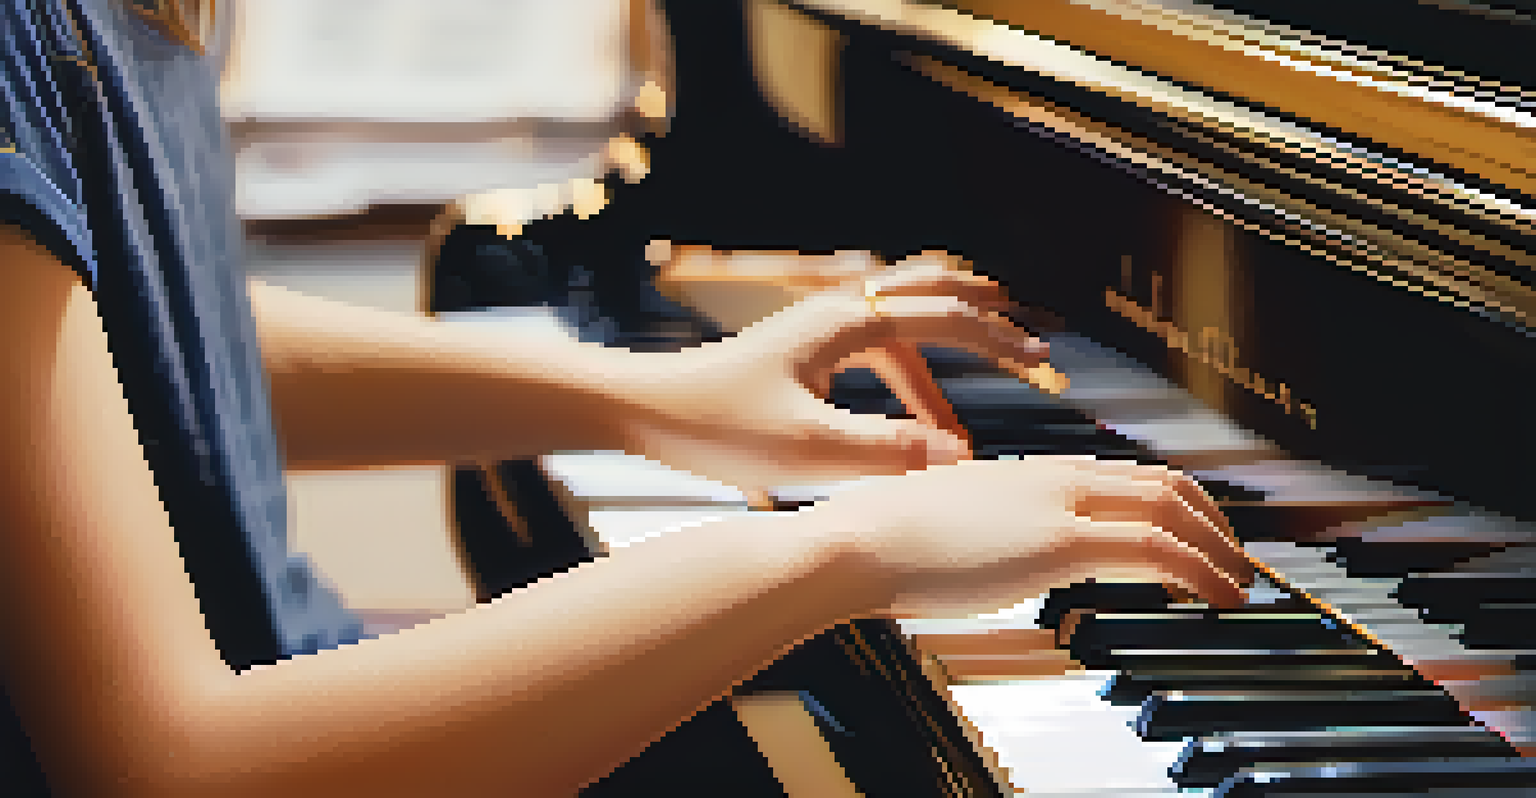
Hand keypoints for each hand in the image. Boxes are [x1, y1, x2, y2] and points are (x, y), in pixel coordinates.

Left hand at [614, 259, 1046, 493]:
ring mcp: (816, 324)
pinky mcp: (801, 347)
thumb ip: (882, 452)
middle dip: (986, 307)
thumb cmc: (713, 426)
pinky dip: (915, 355)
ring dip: (952, 328)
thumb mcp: (803, 449)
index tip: (1044, 362)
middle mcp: (834, 310)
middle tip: (1033, 327)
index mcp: (843, 325)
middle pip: (929, 286)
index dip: (999, 340)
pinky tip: (920, 394)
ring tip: (994, 355)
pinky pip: (877, 335)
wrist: (643, 409)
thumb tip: (955, 456)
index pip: (943, 317)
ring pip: (903, 307)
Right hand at [813, 457, 1254, 617]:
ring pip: (1171, 511)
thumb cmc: (887, 539)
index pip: (1127, 478)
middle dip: (1213, 523)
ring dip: (1218, 550)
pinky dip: (1199, 571)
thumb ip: (991, 528)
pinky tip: (1213, 598)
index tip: (1198, 537)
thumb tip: (1000, 551)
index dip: (1177, 505)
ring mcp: (1058, 505)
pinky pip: (1153, 550)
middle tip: (1235, 561)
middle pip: (1164, 485)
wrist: (856, 540)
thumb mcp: (954, 522)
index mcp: (1032, 472)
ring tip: (1238, 585)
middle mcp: (1055, 477)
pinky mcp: (1056, 542)